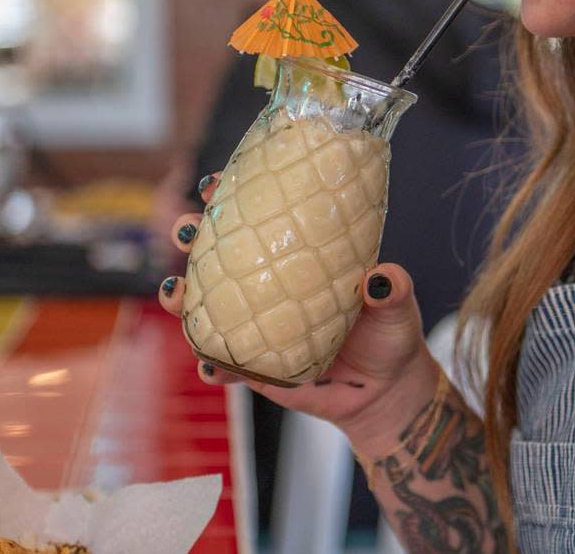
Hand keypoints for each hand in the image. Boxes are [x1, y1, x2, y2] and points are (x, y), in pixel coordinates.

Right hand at [158, 173, 440, 446]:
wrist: (384, 392)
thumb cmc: (390, 336)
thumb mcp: (398, 307)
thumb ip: (393, 290)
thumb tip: (380, 279)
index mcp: (298, 260)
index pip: (260, 220)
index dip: (231, 198)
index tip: (215, 183)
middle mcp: (269, 288)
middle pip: (216, 257)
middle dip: (190, 238)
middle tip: (186, 231)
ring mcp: (256, 328)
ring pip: (205, 308)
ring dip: (182, 299)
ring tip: (176, 294)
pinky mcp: (255, 369)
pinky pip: (222, 365)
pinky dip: (211, 365)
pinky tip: (210, 366)